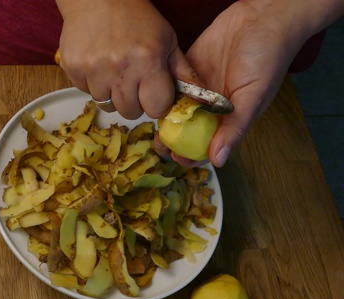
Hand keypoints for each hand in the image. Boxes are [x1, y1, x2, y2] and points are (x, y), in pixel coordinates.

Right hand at [56, 0, 197, 119]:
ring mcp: (93, 71)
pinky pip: (86, 93)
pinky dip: (93, 84)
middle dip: (133, 102)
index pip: (155, 108)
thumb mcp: (167, 40)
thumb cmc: (136, 18)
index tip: (153, 93)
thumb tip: (203, 99)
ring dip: (112, 93)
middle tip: (133, 82)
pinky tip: (98, 64)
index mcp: (148, 61)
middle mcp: (120, 69)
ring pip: (106, 104)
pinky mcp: (74, 70)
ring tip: (114, 70)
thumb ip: (182, 72)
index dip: (155, 103)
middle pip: (129, 112)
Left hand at [155, 0, 334, 166]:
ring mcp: (197, 89)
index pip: (206, 144)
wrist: (261, 19)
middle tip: (158, 143)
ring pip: (174, 110)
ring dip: (162, 118)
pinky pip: (170, 85)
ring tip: (151, 123)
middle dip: (170, 140)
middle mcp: (210, 108)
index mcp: (228, 119)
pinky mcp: (187, 70)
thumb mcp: (254, 98)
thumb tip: (219, 160)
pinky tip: (152, 96)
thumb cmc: (267, 59)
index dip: (190, 154)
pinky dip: (161, 91)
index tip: (175, 158)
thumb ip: (235, 128)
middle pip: (185, 131)